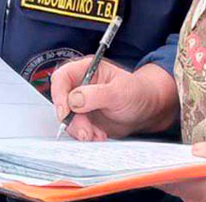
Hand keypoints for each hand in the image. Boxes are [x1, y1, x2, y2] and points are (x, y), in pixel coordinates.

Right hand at [50, 60, 177, 139]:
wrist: (146, 110)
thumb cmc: (137, 93)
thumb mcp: (119, 92)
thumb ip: (96, 94)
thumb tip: (73, 99)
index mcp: (87, 69)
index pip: (62, 77)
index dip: (59, 94)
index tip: (65, 112)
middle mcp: (80, 85)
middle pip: (62, 101)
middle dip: (72, 120)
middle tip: (85, 131)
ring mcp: (81, 102)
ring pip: (68, 118)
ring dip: (80, 130)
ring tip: (98, 135)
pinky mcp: (84, 118)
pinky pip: (76, 128)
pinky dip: (86, 135)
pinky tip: (100, 135)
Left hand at [159, 138, 205, 201]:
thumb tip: (193, 149)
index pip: (174, 180)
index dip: (157, 169)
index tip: (143, 158)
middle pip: (179, 186)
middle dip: (166, 170)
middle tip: (154, 152)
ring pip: (190, 190)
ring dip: (180, 175)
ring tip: (169, 156)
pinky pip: (202, 191)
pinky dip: (194, 179)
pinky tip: (193, 165)